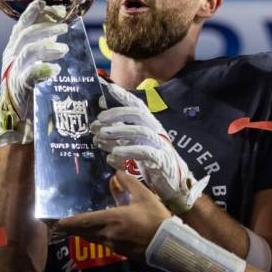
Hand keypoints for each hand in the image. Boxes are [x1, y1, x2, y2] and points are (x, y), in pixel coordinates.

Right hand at [0, 0, 68, 145]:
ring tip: (65, 49)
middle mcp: (11, 57)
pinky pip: (30, 75)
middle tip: (66, 26)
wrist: (14, 116)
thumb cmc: (27, 86)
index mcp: (13, 48)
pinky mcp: (19, 88)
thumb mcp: (32, 61)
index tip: (47, 4)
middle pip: (26, 35)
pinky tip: (55, 68)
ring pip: (28, 51)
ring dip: (48, 46)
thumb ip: (43, 44)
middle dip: (46, 27)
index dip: (33, 13)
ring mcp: (13, 72)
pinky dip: (42, 70)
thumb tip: (59, 25)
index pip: (22, 26)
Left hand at [55, 171, 170, 255]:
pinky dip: (96, 236)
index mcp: (112, 219)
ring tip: (75, 225)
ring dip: (83, 232)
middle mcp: (108, 234)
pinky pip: (102, 242)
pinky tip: (99, 230)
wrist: (168, 244)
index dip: (67, 221)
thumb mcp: (145, 196)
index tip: (54, 221)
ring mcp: (113, 245)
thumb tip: (117, 172)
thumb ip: (129, 182)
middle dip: (70, 228)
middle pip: (82, 232)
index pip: (83, 220)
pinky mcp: (120, 252)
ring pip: (92, 238)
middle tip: (58, 224)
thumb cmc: (156, 218)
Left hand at [92, 81, 208, 213]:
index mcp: (150, 124)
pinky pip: (144, 152)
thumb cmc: (152, 161)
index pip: (137, 106)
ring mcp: (160, 144)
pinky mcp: (160, 160)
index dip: (124, 96)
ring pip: (141, 132)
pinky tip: (111, 157)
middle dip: (117, 114)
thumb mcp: (136, 144)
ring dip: (119, 132)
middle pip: (139, 114)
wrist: (173, 183)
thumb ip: (121, 134)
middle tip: (98, 121)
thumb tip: (98, 124)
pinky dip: (126, 153)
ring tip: (100, 138)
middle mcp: (156, 130)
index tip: (108, 88)